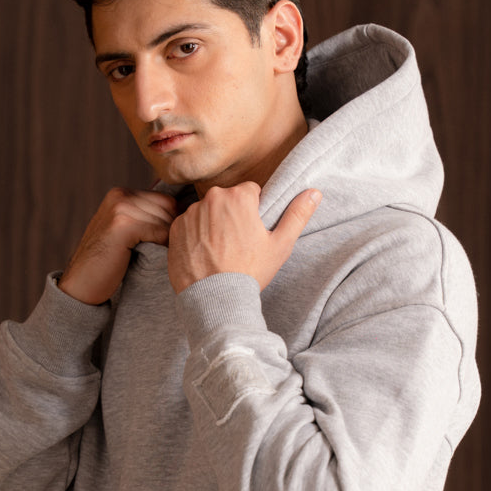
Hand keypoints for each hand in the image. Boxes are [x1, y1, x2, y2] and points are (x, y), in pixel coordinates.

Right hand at [59, 187, 176, 303]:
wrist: (81, 284)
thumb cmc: (108, 262)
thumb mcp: (125, 231)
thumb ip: (145, 217)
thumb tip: (185, 210)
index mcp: (121, 193)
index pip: (166, 199)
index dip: (174, 222)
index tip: (170, 242)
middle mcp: (120, 195)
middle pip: (168, 207)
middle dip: (173, 230)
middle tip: (168, 251)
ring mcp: (120, 208)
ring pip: (166, 220)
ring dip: (168, 240)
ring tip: (160, 256)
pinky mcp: (123, 225)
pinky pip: (160, 232)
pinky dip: (162, 246)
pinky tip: (153, 258)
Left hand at [167, 182, 320, 293]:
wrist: (215, 298)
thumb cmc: (250, 272)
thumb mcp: (280, 245)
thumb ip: (297, 215)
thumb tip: (314, 192)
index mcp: (239, 197)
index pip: (250, 191)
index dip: (254, 210)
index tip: (252, 230)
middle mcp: (212, 198)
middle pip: (226, 200)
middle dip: (231, 215)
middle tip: (237, 244)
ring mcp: (190, 213)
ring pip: (207, 212)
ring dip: (212, 224)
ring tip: (219, 251)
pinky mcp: (175, 229)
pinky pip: (188, 225)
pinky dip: (195, 236)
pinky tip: (204, 255)